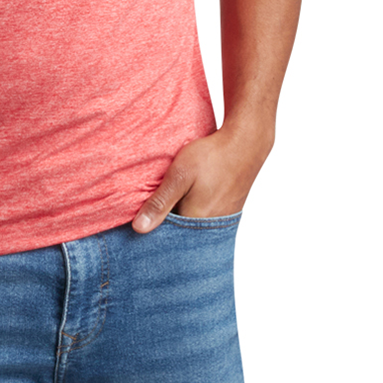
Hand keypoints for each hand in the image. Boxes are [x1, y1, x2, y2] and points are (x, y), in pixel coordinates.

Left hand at [131, 124, 272, 231]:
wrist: (245, 144)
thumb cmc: (212, 157)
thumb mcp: (179, 176)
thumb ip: (160, 202)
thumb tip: (139, 228)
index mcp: (195, 222)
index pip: (166, 238)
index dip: (152, 229)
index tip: (137, 221)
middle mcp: (209, 227)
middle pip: (179, 234)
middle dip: (165, 225)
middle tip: (151, 208)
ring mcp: (221, 220)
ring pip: (191, 225)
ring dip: (179, 216)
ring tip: (170, 201)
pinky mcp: (227, 211)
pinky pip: (203, 218)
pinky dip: (192, 211)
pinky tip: (187, 198)